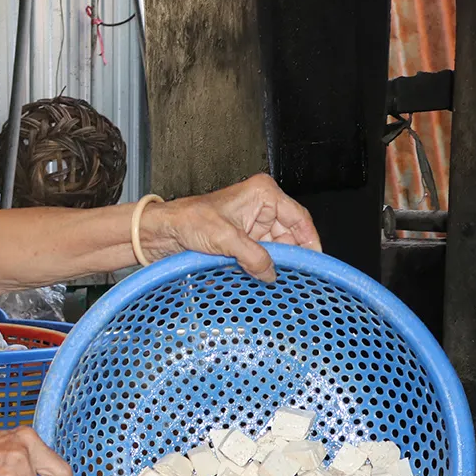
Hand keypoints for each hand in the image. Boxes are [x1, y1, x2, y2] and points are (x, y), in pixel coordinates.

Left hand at [153, 173, 321, 281]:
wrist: (161, 232)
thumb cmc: (186, 220)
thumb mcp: (223, 237)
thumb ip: (252, 255)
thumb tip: (272, 272)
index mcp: (263, 194)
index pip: (299, 219)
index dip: (309, 242)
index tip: (314, 263)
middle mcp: (261, 208)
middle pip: (290, 237)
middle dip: (290, 257)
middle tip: (295, 279)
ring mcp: (252, 226)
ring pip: (276, 250)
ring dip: (274, 265)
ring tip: (278, 282)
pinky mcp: (242, 242)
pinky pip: (261, 257)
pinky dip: (262, 268)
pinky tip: (262, 280)